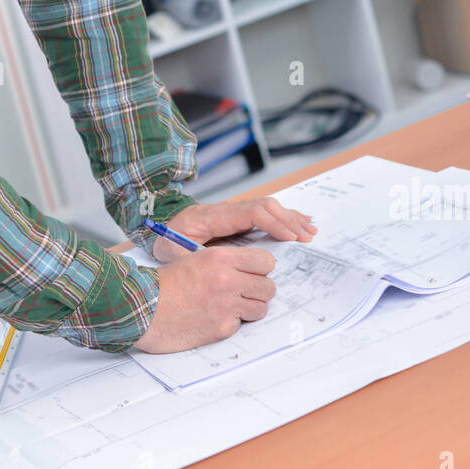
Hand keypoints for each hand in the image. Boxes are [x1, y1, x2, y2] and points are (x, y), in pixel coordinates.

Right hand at [132, 244, 277, 352]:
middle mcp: (228, 281)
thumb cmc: (167, 283)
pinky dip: (232, 322)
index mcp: (221, 258)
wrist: (144, 308)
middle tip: (243, 291)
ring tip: (230, 305)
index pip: (266, 261)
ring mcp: (226, 306)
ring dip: (249, 308)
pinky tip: (214, 316)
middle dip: (258, 289)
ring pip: (261, 308)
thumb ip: (227, 262)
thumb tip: (252, 269)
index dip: (261, 268)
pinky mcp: (222, 328)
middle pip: (268, 286)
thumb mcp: (197, 258)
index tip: (254, 272)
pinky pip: (241, 324)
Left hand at [148, 198, 316, 263]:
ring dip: (289, 218)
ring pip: (267, 208)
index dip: (272, 223)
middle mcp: (226, 210)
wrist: (160, 229)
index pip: (250, 212)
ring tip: (309, 230)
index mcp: (213, 216)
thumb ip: (190, 256)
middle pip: (264, 206)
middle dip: (288, 220)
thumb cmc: (167, 241)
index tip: (289, 237)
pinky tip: (297, 224)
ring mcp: (232, 213)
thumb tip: (212, 262)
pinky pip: (263, 214)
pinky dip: (282, 218)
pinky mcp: (236, 219)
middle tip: (306, 236)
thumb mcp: (171, 251)